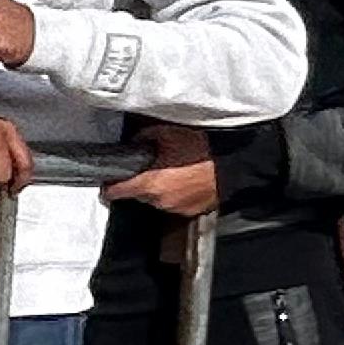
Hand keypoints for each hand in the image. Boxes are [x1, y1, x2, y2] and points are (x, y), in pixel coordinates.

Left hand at [102, 123, 218, 215]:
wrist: (236, 162)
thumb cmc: (203, 147)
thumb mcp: (165, 134)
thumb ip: (142, 139)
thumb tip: (133, 143)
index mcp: (149, 184)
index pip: (115, 192)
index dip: (109, 187)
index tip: (108, 184)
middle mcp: (160, 200)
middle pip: (138, 194)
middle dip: (142, 182)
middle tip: (152, 166)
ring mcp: (177, 208)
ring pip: (158, 199)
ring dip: (161, 188)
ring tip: (176, 170)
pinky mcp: (194, 211)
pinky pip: (177, 203)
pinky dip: (178, 193)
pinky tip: (188, 179)